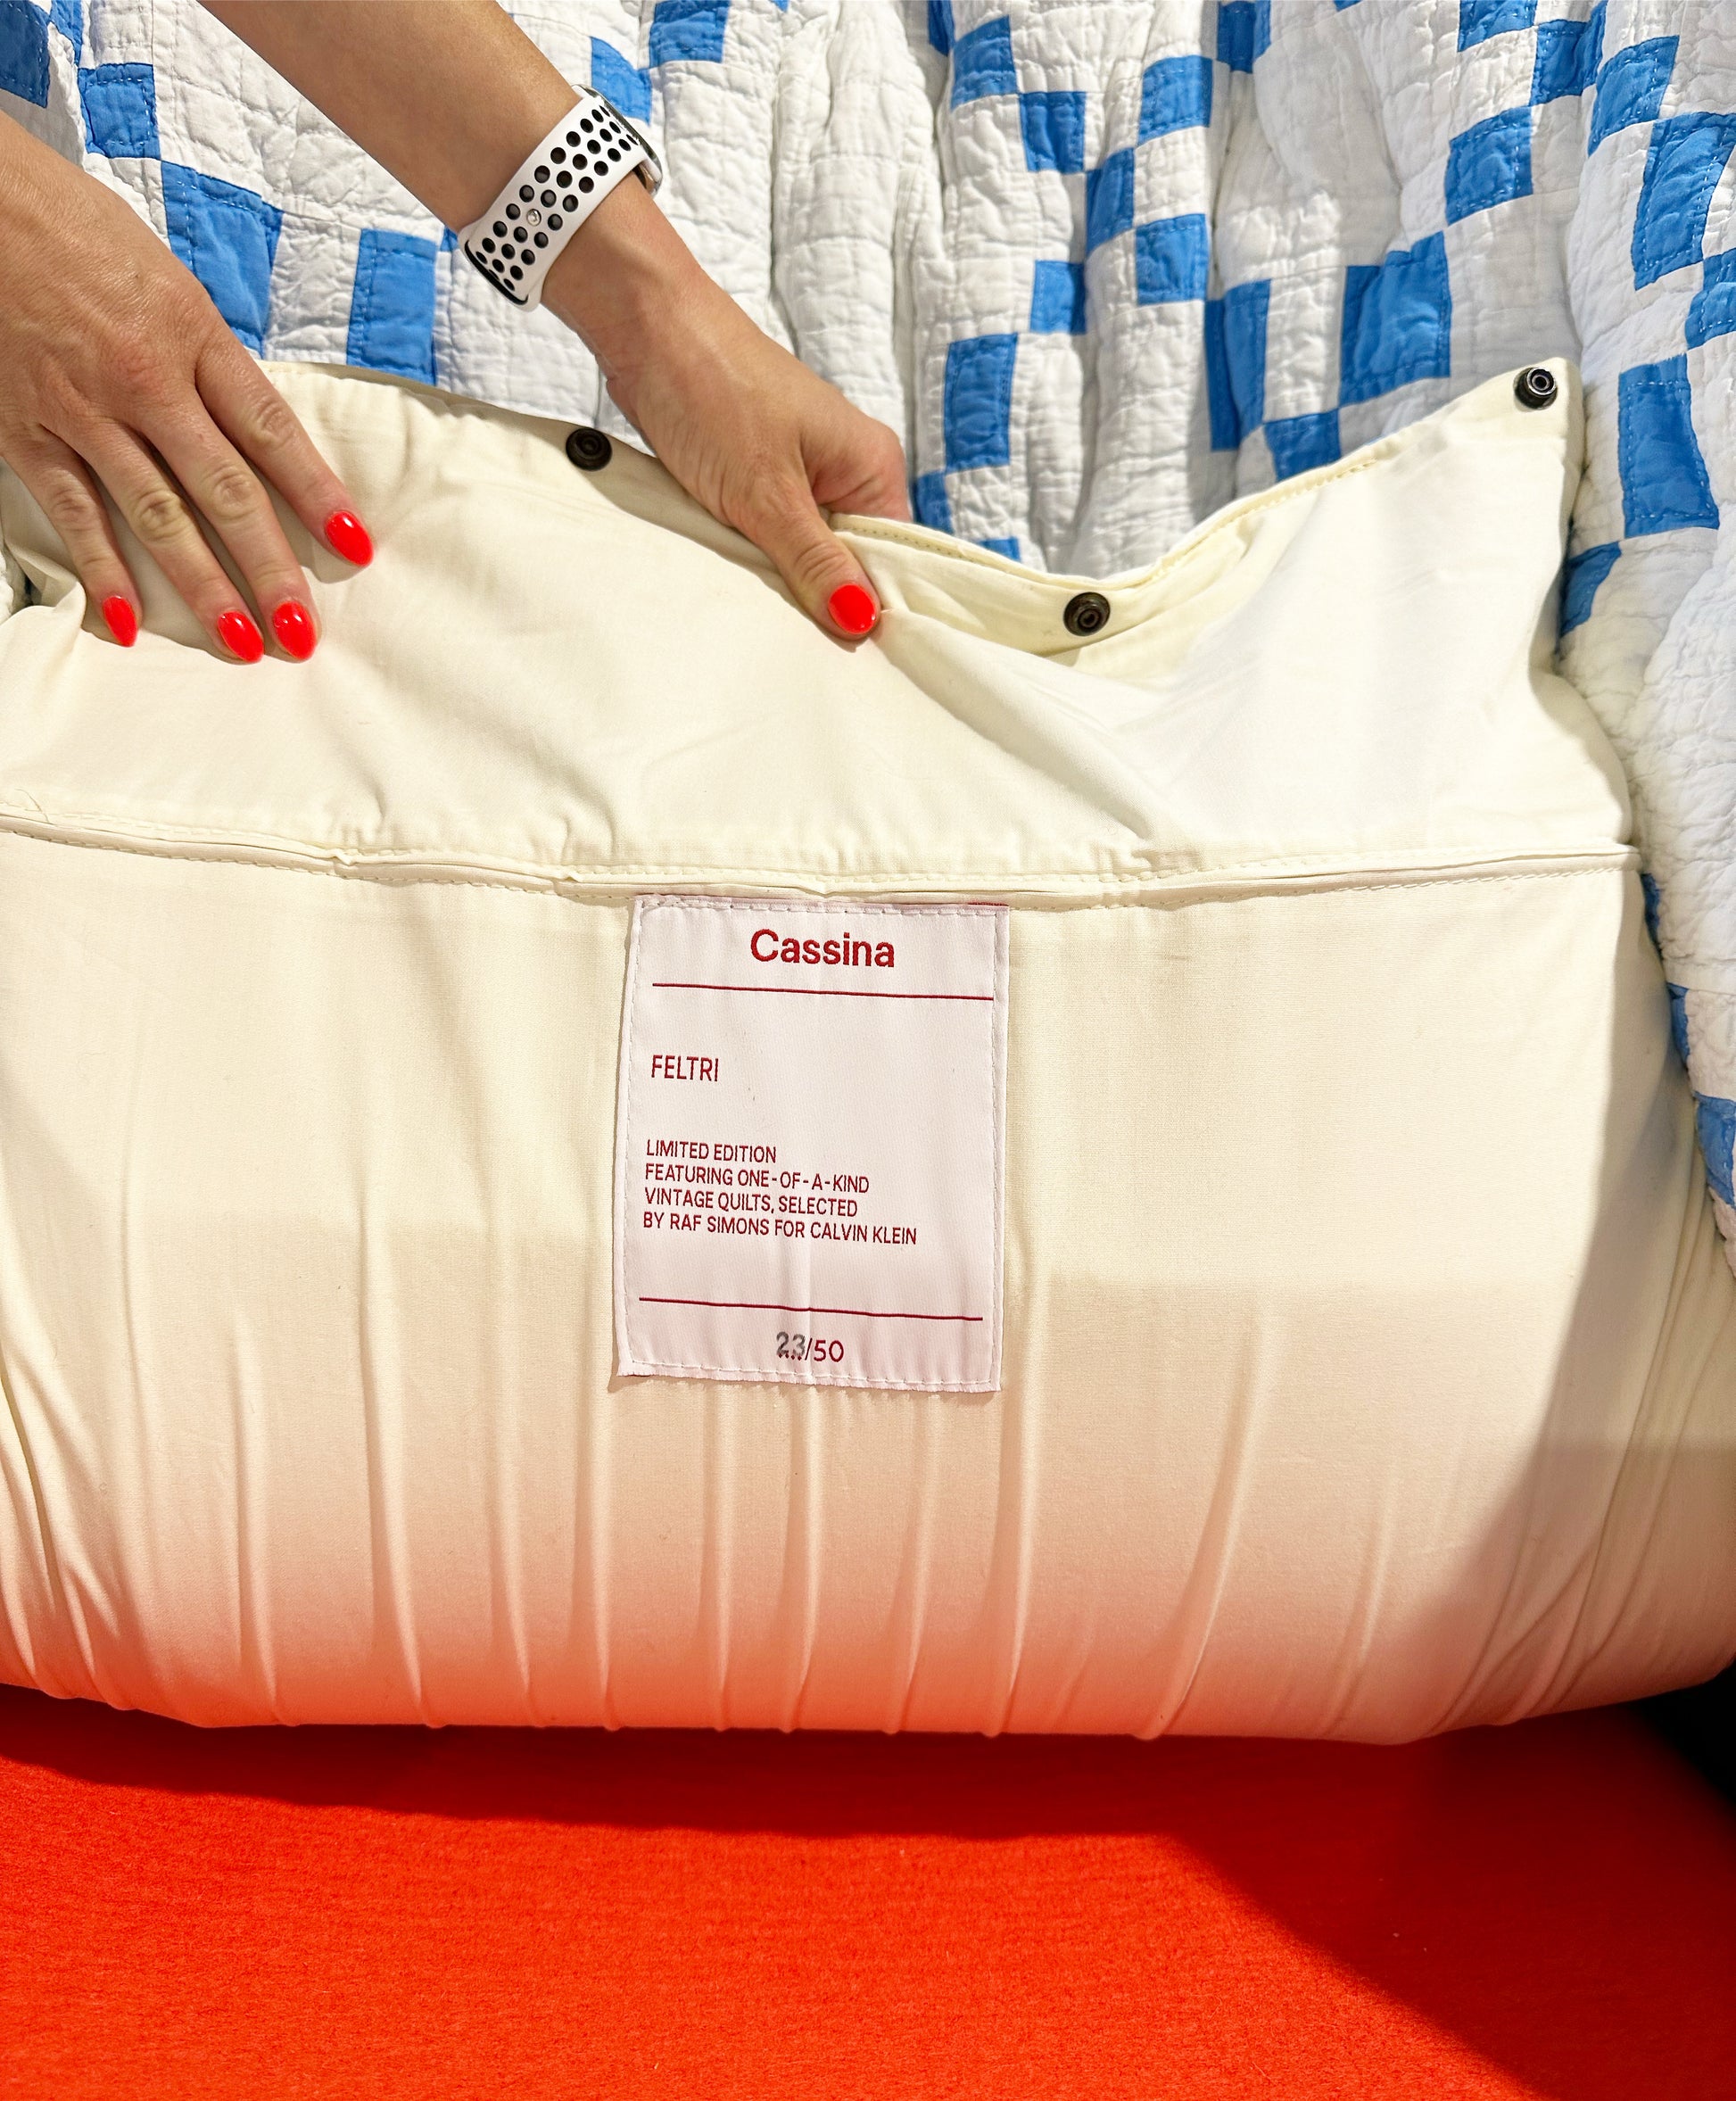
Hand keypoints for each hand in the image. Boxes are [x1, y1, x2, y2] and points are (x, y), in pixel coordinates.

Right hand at [0, 112, 372, 659]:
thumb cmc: (79, 233)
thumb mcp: (169, 284)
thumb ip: (210, 360)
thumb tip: (257, 431)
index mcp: (194, 337)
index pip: (272, 432)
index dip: (318, 494)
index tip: (356, 547)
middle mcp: (146, 381)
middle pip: (226, 490)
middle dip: (270, 567)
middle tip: (304, 631)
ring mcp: (84, 411)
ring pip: (159, 516)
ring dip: (205, 587)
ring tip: (244, 644)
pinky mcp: (26, 432)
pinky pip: (75, 514)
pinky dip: (103, 571)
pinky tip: (129, 623)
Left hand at [547, 180, 910, 637]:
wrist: (646, 329)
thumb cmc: (712, 390)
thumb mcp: (766, 494)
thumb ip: (815, 562)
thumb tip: (860, 622)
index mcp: (872, 466)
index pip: (894, 559)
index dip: (870, 607)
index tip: (844, 653)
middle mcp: (847, 469)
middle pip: (850, 560)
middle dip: (820, 595)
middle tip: (793, 635)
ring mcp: (803, 471)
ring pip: (805, 551)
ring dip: (780, 575)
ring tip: (761, 600)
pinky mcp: (762, 475)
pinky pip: (771, 533)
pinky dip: (753, 552)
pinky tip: (736, 569)